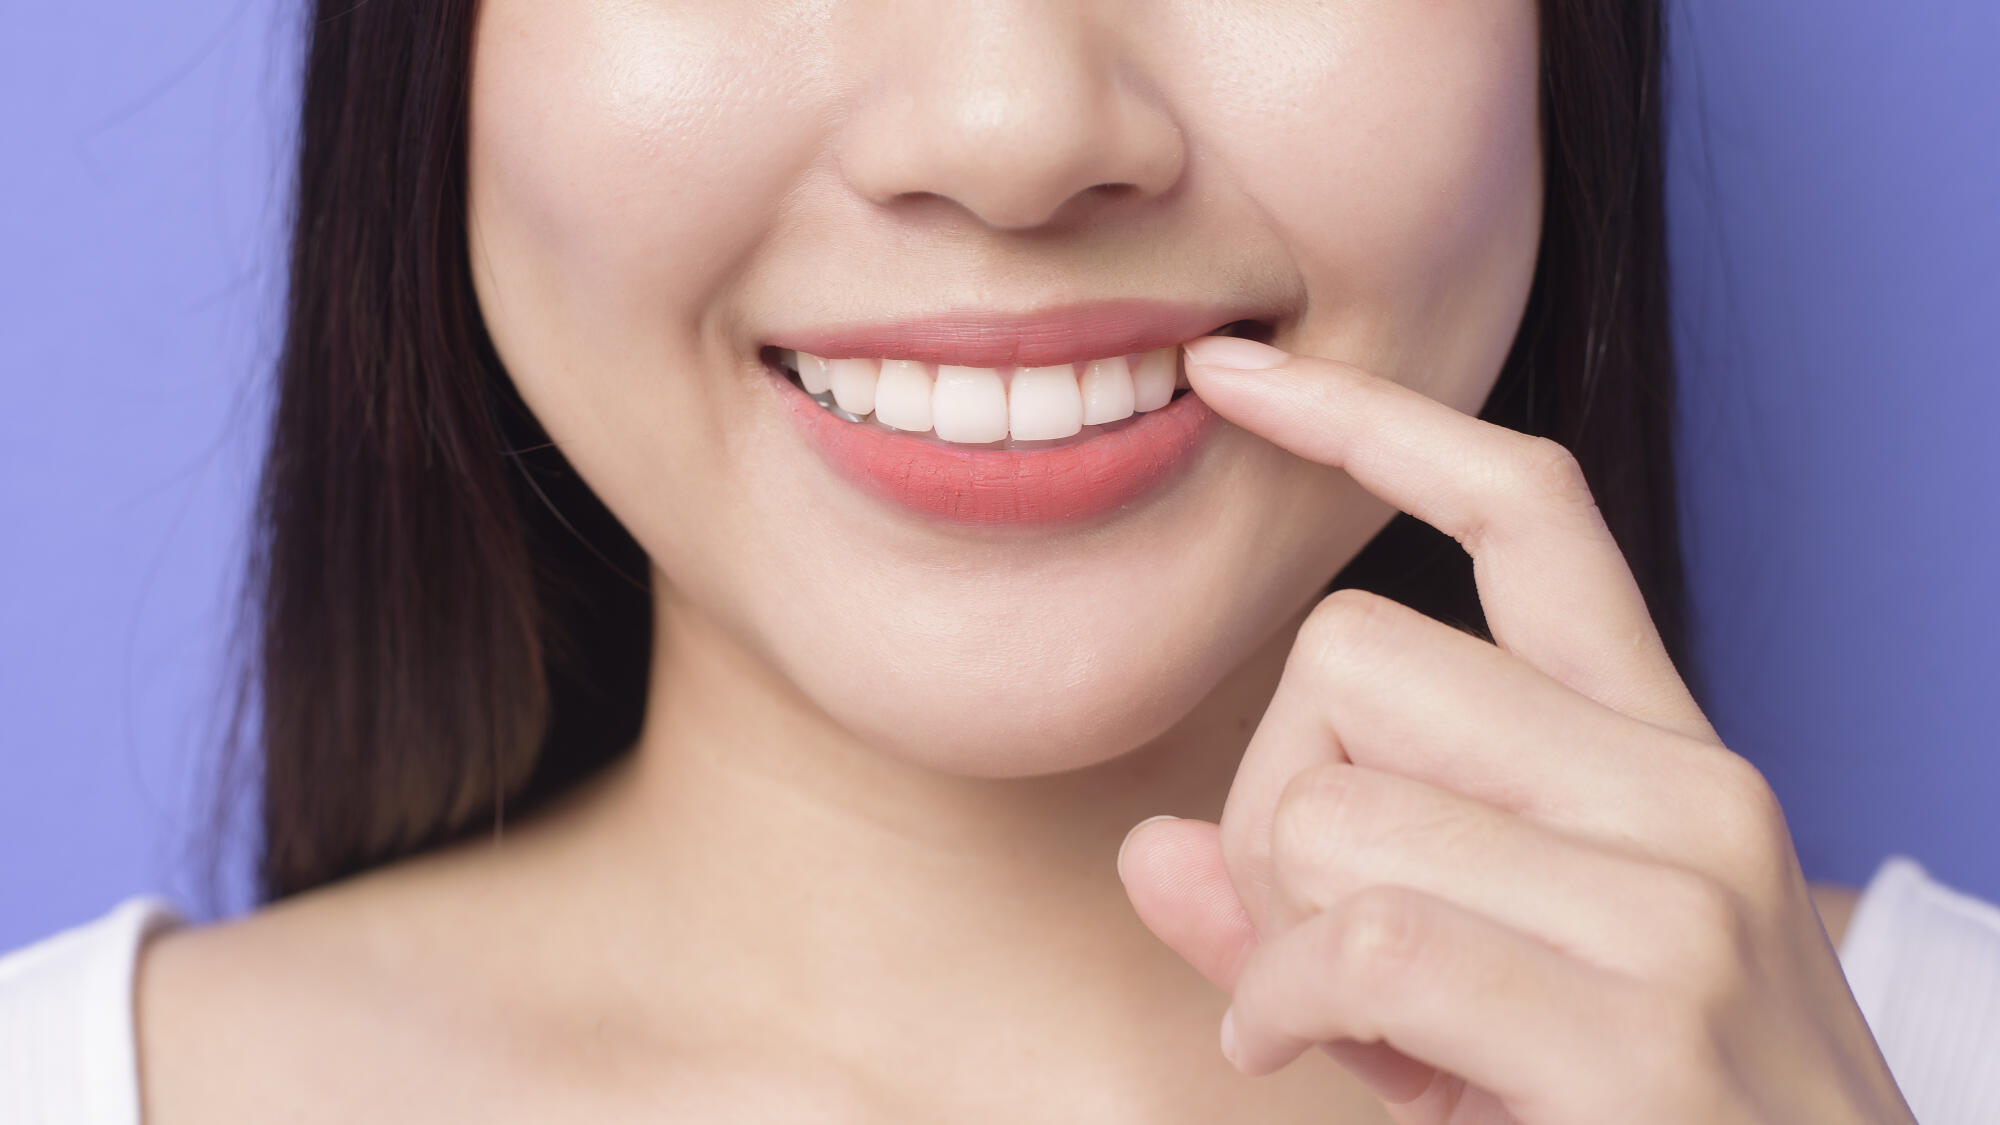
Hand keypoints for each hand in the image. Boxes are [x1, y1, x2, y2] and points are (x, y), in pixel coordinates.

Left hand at [1115, 336, 1913, 1123]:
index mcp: (1658, 752)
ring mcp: (1681, 900)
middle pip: (1352, 652)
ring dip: (1274, 927)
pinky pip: (1353, 942)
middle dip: (1276, 793)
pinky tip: (1287, 1052)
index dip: (1368, 421)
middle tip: (1309, 932)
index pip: (1526, 505)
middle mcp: (1687, 789)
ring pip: (1330, 804)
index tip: (1234, 373)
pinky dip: (1276, 1006)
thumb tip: (1152, 851)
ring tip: (1331, 1016)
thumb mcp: (1470, 1003)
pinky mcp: (1642, 1025)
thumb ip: (1304, 919)